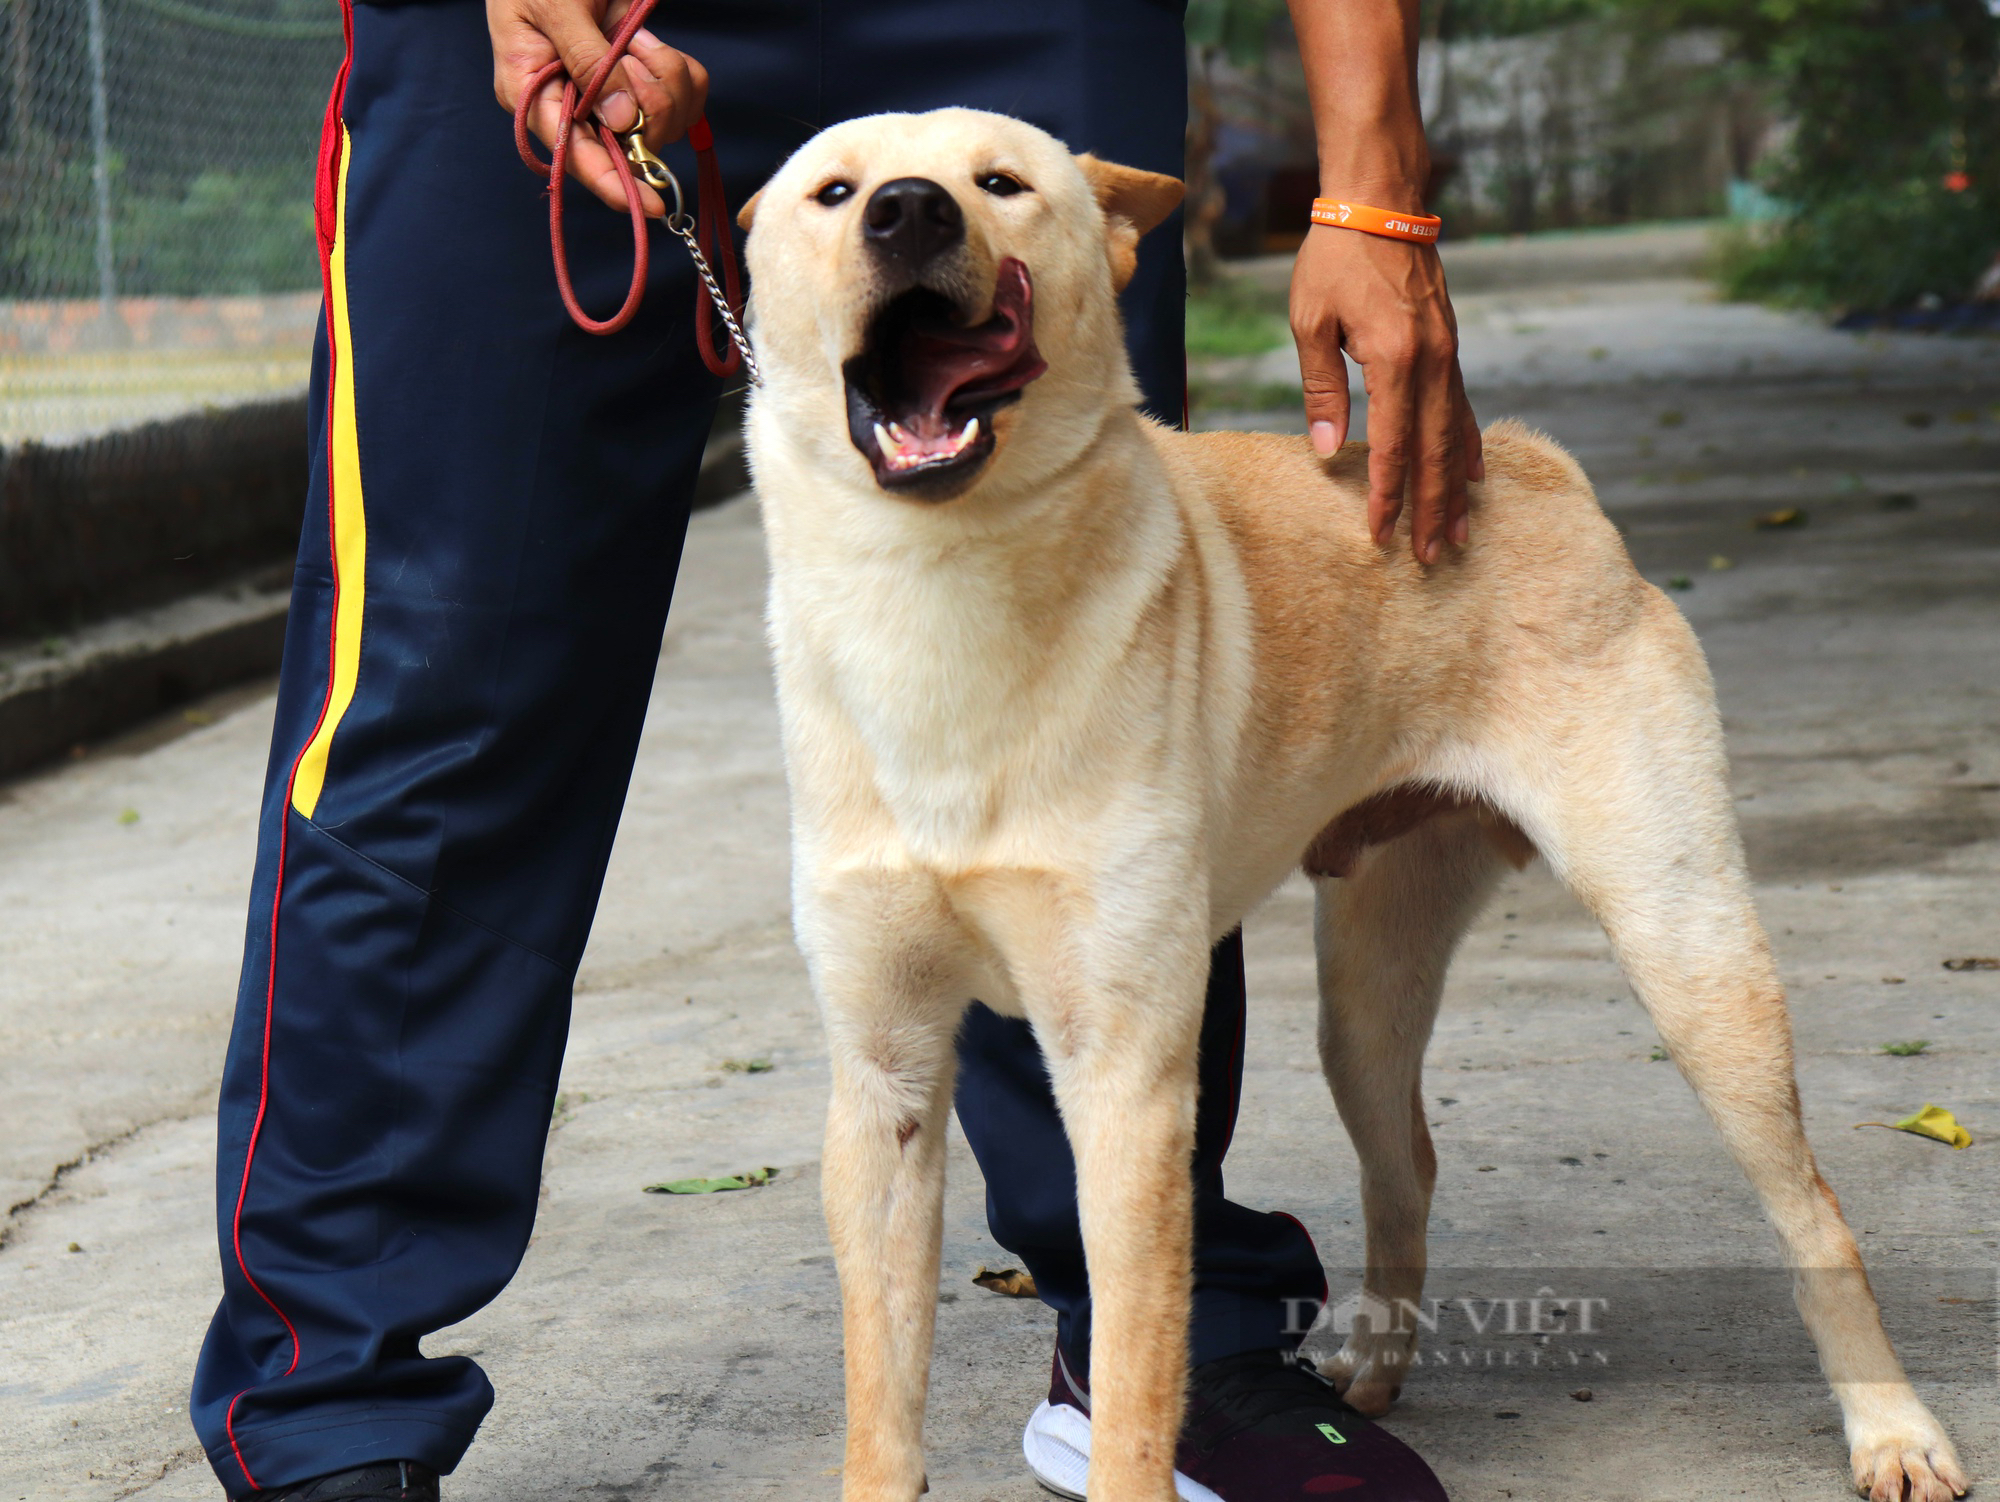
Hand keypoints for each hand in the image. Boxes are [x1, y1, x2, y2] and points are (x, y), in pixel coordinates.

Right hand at [488, 0, 708, 217]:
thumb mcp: (556, 7)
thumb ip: (588, 62)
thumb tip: (622, 122)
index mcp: (534, 95)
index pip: (575, 155)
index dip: (614, 183)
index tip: (652, 204)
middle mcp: (572, 107)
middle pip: (630, 143)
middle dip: (648, 102)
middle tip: (632, 52)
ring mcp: (610, 97)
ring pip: (664, 121)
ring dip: (664, 78)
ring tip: (635, 39)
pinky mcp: (639, 79)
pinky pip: (683, 96)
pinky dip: (679, 70)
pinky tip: (650, 43)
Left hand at [1290, 223, 1482, 565]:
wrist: (1380, 202)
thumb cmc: (1335, 258)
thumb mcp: (1311, 322)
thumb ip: (1321, 389)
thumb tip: (1324, 451)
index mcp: (1395, 359)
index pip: (1391, 445)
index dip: (1387, 495)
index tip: (1380, 534)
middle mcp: (1433, 362)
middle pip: (1434, 452)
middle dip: (1431, 509)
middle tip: (1431, 557)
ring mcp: (1448, 356)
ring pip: (1455, 436)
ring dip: (1454, 489)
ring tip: (1456, 535)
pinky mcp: (1450, 348)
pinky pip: (1463, 409)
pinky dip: (1468, 446)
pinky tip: (1472, 476)